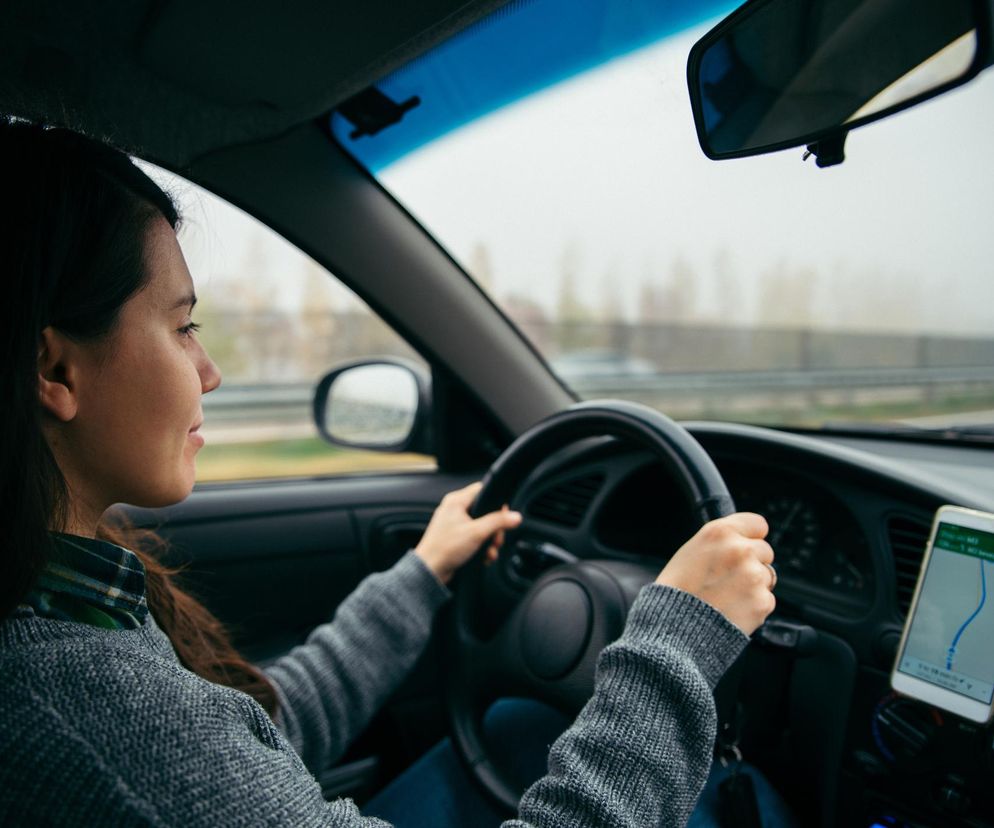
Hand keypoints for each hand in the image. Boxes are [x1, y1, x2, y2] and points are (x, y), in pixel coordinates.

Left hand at [414, 482, 522, 584]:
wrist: (430, 570)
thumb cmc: (444, 549)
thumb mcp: (476, 533)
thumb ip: (498, 522)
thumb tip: (515, 516)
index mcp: (456, 501)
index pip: (482, 490)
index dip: (496, 501)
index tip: (504, 514)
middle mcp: (454, 510)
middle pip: (485, 511)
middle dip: (494, 528)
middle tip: (496, 539)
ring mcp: (455, 524)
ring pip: (482, 527)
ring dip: (490, 541)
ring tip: (490, 551)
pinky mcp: (456, 538)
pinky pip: (475, 537)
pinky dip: (482, 547)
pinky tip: (484, 556)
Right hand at [655, 512, 774, 634]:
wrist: (674, 627)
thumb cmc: (677, 590)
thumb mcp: (691, 551)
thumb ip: (720, 542)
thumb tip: (743, 541)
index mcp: (720, 533)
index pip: (758, 524)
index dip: (751, 537)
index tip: (746, 546)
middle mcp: (740, 550)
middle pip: (765, 551)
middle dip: (752, 563)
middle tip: (728, 578)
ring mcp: (754, 576)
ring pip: (767, 576)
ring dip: (754, 585)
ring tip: (727, 596)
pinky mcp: (762, 601)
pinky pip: (766, 599)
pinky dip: (753, 606)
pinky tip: (732, 609)